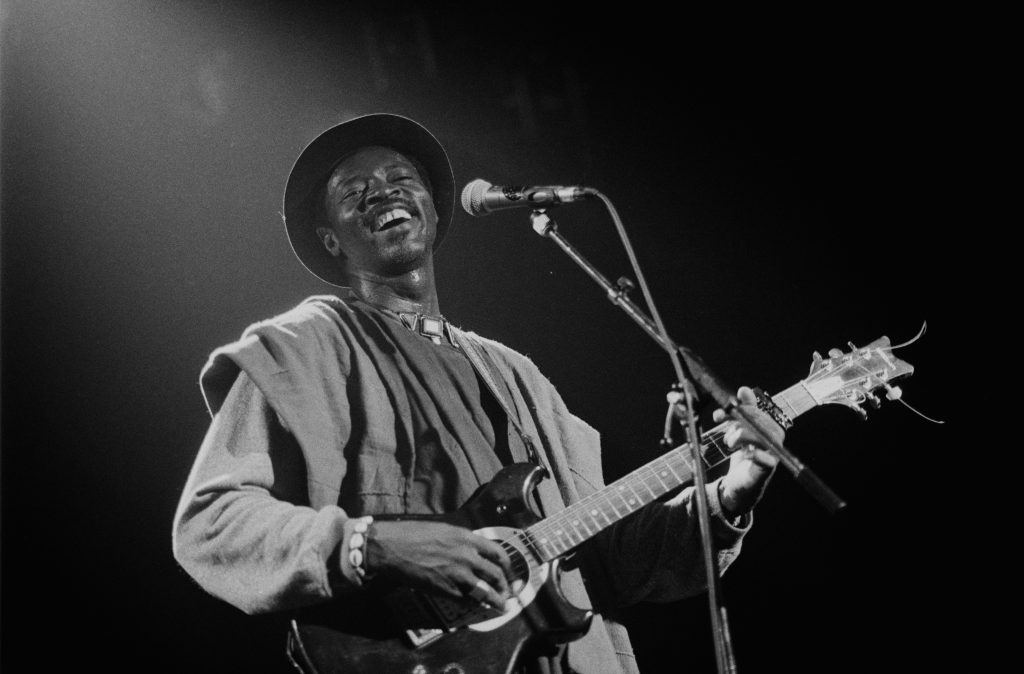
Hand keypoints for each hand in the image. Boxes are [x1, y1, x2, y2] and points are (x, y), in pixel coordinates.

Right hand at [367, 520, 513, 608]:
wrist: (392, 548)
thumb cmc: (412, 535)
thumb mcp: (443, 530)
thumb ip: (460, 541)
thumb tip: (471, 550)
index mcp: (466, 538)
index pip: (498, 552)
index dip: (507, 565)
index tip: (509, 570)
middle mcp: (467, 555)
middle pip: (496, 574)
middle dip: (505, 585)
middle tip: (508, 591)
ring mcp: (458, 574)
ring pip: (486, 591)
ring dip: (497, 600)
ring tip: (501, 606)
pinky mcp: (446, 589)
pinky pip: (468, 600)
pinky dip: (476, 605)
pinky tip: (480, 607)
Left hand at [713, 386, 783, 516]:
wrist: (737, 482)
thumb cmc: (741, 453)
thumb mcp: (738, 428)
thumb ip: (743, 410)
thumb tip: (744, 390)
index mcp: (769, 426)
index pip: (756, 411)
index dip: (738, 410)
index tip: (720, 413)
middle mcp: (775, 439)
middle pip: (759, 422)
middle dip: (737, 422)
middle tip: (724, 426)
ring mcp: (773, 454)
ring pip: (760, 437)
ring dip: (740, 436)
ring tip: (730, 442)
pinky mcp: (767, 469)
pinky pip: (765, 459)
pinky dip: (754, 454)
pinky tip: (744, 454)